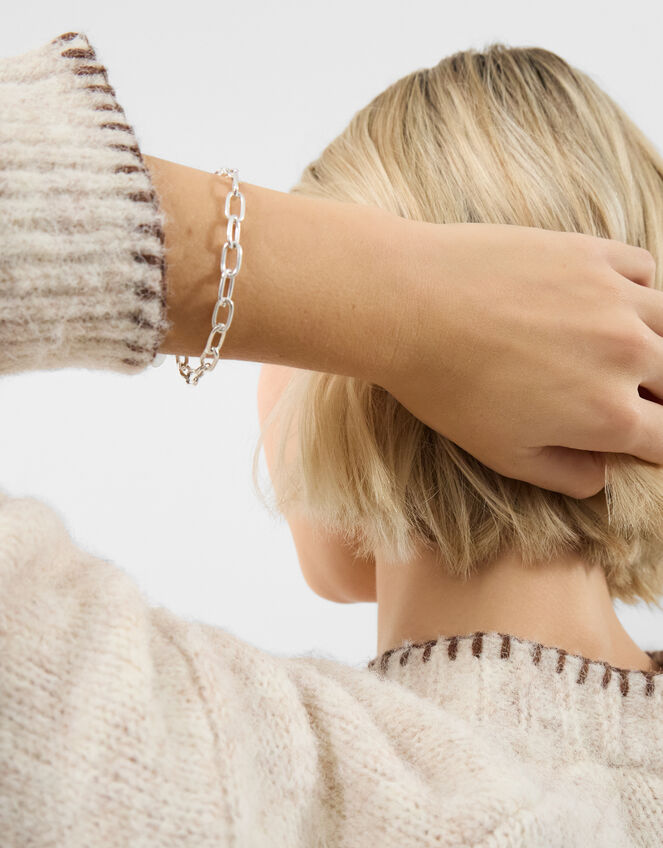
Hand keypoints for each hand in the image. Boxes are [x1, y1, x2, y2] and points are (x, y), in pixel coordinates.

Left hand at [375, 220, 661, 497]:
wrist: (410, 305)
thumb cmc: (448, 388)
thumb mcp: (503, 455)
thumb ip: (567, 474)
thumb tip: (604, 475)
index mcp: (610, 416)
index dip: (659, 445)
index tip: (644, 437)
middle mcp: (629, 355)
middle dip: (657, 396)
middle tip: (626, 395)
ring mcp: (615, 299)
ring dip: (655, 345)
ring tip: (625, 351)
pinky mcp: (593, 253)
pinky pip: (645, 271)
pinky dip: (639, 291)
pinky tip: (610, 303)